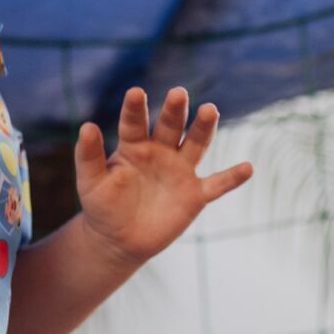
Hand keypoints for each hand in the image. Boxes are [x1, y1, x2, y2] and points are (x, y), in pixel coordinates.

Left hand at [74, 87, 253, 266]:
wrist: (118, 240)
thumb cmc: (102, 207)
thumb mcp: (91, 182)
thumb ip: (89, 155)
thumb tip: (86, 126)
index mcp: (134, 146)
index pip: (135, 122)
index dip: (135, 108)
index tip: (136, 92)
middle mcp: (160, 152)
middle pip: (170, 126)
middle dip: (175, 110)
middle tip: (178, 93)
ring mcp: (180, 171)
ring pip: (196, 145)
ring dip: (204, 128)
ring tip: (210, 110)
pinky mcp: (195, 195)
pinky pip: (217, 184)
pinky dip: (232, 178)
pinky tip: (247, 168)